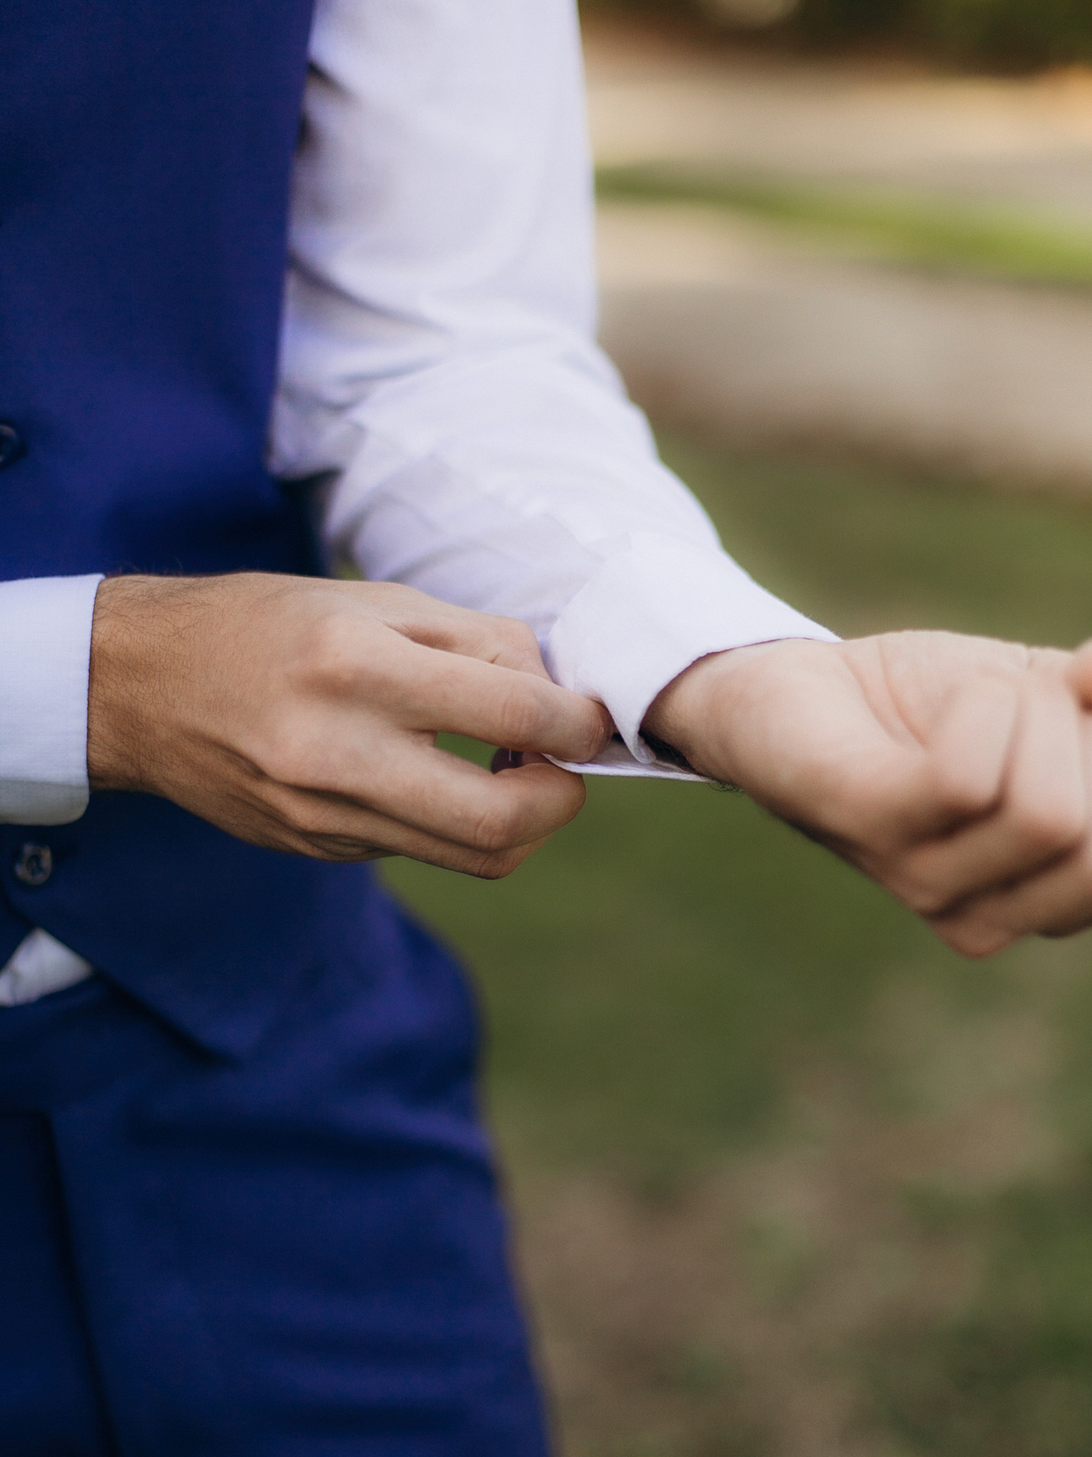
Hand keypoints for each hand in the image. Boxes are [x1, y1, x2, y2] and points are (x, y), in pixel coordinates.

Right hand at [88, 573, 610, 874]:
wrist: (140, 686)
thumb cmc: (268, 624)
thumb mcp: (372, 600)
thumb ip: (475, 643)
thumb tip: (556, 693)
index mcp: (359, 668)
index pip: (515, 718)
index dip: (577, 723)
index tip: (586, 715)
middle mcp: (339, 752)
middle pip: (502, 824)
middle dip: (563, 800)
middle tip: (563, 764)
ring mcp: (324, 814)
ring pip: (470, 856)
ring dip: (521, 823)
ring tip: (513, 770)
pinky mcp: (317, 847)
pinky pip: (419, 848)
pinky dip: (454, 820)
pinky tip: (438, 775)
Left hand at [645, 631, 1091, 955]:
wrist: (798, 683)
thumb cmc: (929, 702)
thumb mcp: (1044, 693)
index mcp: (1049, 899)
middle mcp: (990, 916)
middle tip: (1039, 712)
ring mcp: (925, 883)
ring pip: (1051, 815)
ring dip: (1040, 715)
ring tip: (991, 697)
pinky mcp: (869, 824)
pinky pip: (966, 778)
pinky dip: (988, 705)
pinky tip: (965, 695)